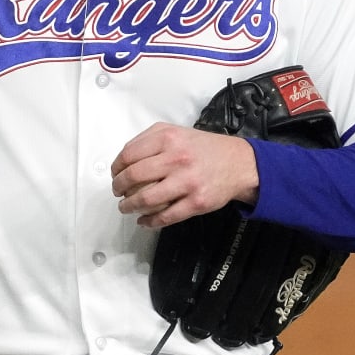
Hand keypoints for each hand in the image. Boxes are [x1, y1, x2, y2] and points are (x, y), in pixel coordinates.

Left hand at [111, 124, 260, 228]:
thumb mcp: (176, 132)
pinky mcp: (196, 202)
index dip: (116, 168)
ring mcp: (187, 182)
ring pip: (146, 199)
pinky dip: (149, 222)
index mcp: (168, 138)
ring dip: (129, 207)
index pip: (128, 155)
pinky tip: (143, 221)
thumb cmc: (202, 148)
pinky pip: (166, 217)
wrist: (239, 163)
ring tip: (126, 207)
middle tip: (118, 192)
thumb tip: (123, 161)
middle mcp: (177, 158)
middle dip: (119, 188)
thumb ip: (148, 140)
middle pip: (133, 177)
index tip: (115, 175)